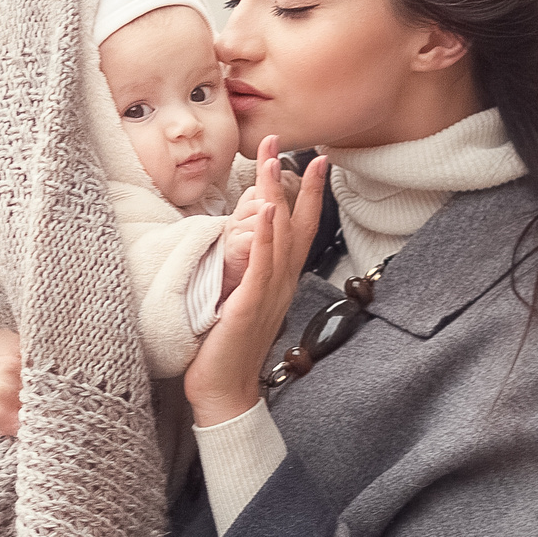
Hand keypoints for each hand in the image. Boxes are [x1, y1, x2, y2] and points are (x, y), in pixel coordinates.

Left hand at [185, 136, 329, 427]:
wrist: (224, 392)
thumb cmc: (226, 349)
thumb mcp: (239, 302)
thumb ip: (246, 275)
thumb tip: (240, 247)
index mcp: (279, 281)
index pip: (298, 229)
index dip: (306, 194)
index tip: (312, 161)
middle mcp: (281, 283)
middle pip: (296, 224)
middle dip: (296, 182)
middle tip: (292, 144)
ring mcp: (269, 293)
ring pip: (279, 236)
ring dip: (278, 195)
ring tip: (274, 161)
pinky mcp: (250, 305)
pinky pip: (261, 264)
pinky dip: (266, 235)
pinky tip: (268, 210)